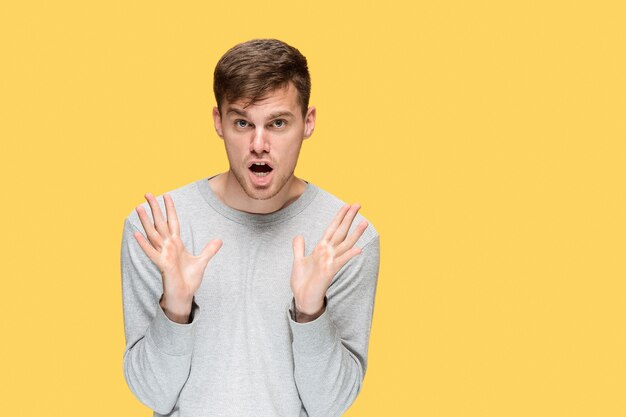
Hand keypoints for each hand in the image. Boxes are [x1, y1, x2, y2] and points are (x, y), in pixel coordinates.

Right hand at [134, 192, 221, 322]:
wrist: (184, 295)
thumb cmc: (189, 279)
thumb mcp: (202, 261)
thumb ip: (209, 250)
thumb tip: (219, 240)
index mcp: (176, 244)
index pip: (172, 222)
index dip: (170, 208)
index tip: (166, 195)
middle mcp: (168, 246)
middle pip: (160, 223)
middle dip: (154, 208)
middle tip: (147, 193)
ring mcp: (163, 254)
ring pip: (153, 234)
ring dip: (145, 221)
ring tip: (138, 207)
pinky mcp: (162, 264)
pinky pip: (152, 252)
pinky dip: (144, 244)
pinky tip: (136, 234)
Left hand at [290, 204, 368, 320]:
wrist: (303, 299)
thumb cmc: (303, 282)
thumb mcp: (298, 261)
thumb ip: (299, 248)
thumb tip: (298, 236)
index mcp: (321, 249)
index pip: (332, 229)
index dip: (339, 217)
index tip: (346, 205)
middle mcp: (328, 253)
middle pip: (341, 231)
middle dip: (349, 218)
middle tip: (358, 204)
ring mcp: (331, 261)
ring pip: (345, 244)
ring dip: (355, 233)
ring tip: (365, 222)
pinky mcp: (330, 272)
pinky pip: (341, 261)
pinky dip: (349, 255)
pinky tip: (359, 249)